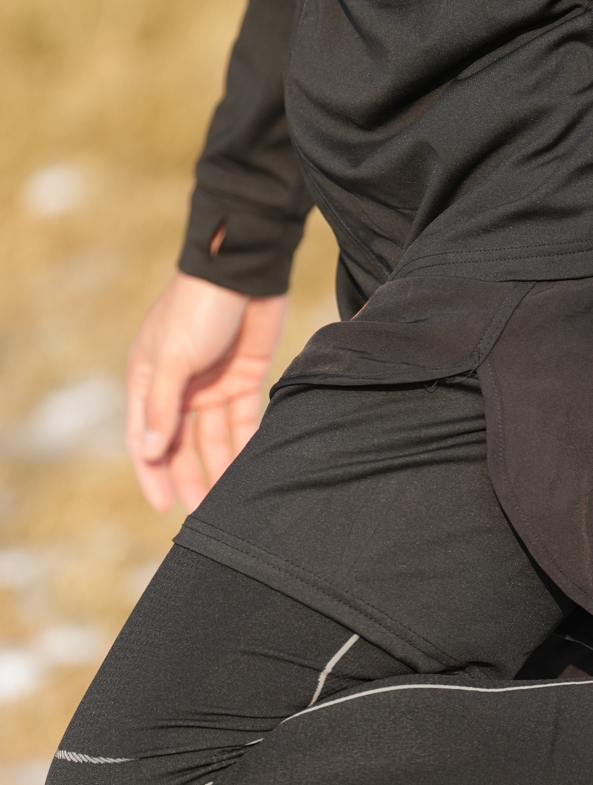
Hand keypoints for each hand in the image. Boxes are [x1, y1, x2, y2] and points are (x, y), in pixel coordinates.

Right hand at [125, 273, 286, 512]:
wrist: (243, 271)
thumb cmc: (197, 307)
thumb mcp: (174, 357)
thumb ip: (164, 406)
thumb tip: (152, 452)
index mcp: (148, 380)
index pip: (146, 438)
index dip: (153, 473)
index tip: (164, 507)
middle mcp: (178, 387)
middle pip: (181, 444)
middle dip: (189, 477)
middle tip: (203, 513)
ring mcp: (211, 385)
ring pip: (213, 437)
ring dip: (220, 467)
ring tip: (232, 500)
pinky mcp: (244, 379)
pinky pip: (243, 421)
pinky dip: (246, 444)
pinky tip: (253, 468)